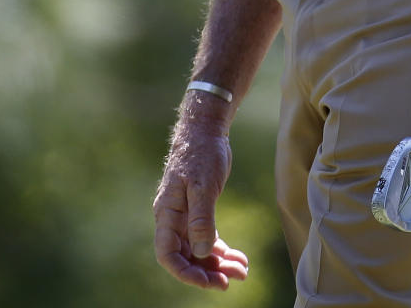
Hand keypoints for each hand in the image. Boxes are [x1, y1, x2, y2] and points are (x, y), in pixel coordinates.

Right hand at [153, 119, 248, 289]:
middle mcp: (174, 220)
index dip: (185, 272)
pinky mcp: (200, 211)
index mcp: (167, 214)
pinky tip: (239, 258)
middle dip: (207, 271)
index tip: (208, 281)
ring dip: (219, 263)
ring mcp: (187, 217)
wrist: (206, 131)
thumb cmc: (200, 154)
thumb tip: (200, 252)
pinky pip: (208, 239)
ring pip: (199, 250)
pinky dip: (223, 250)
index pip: (168, 254)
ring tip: (242, 271)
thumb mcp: (202, 185)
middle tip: (231, 280)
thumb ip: (200, 218)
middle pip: (186, 257)